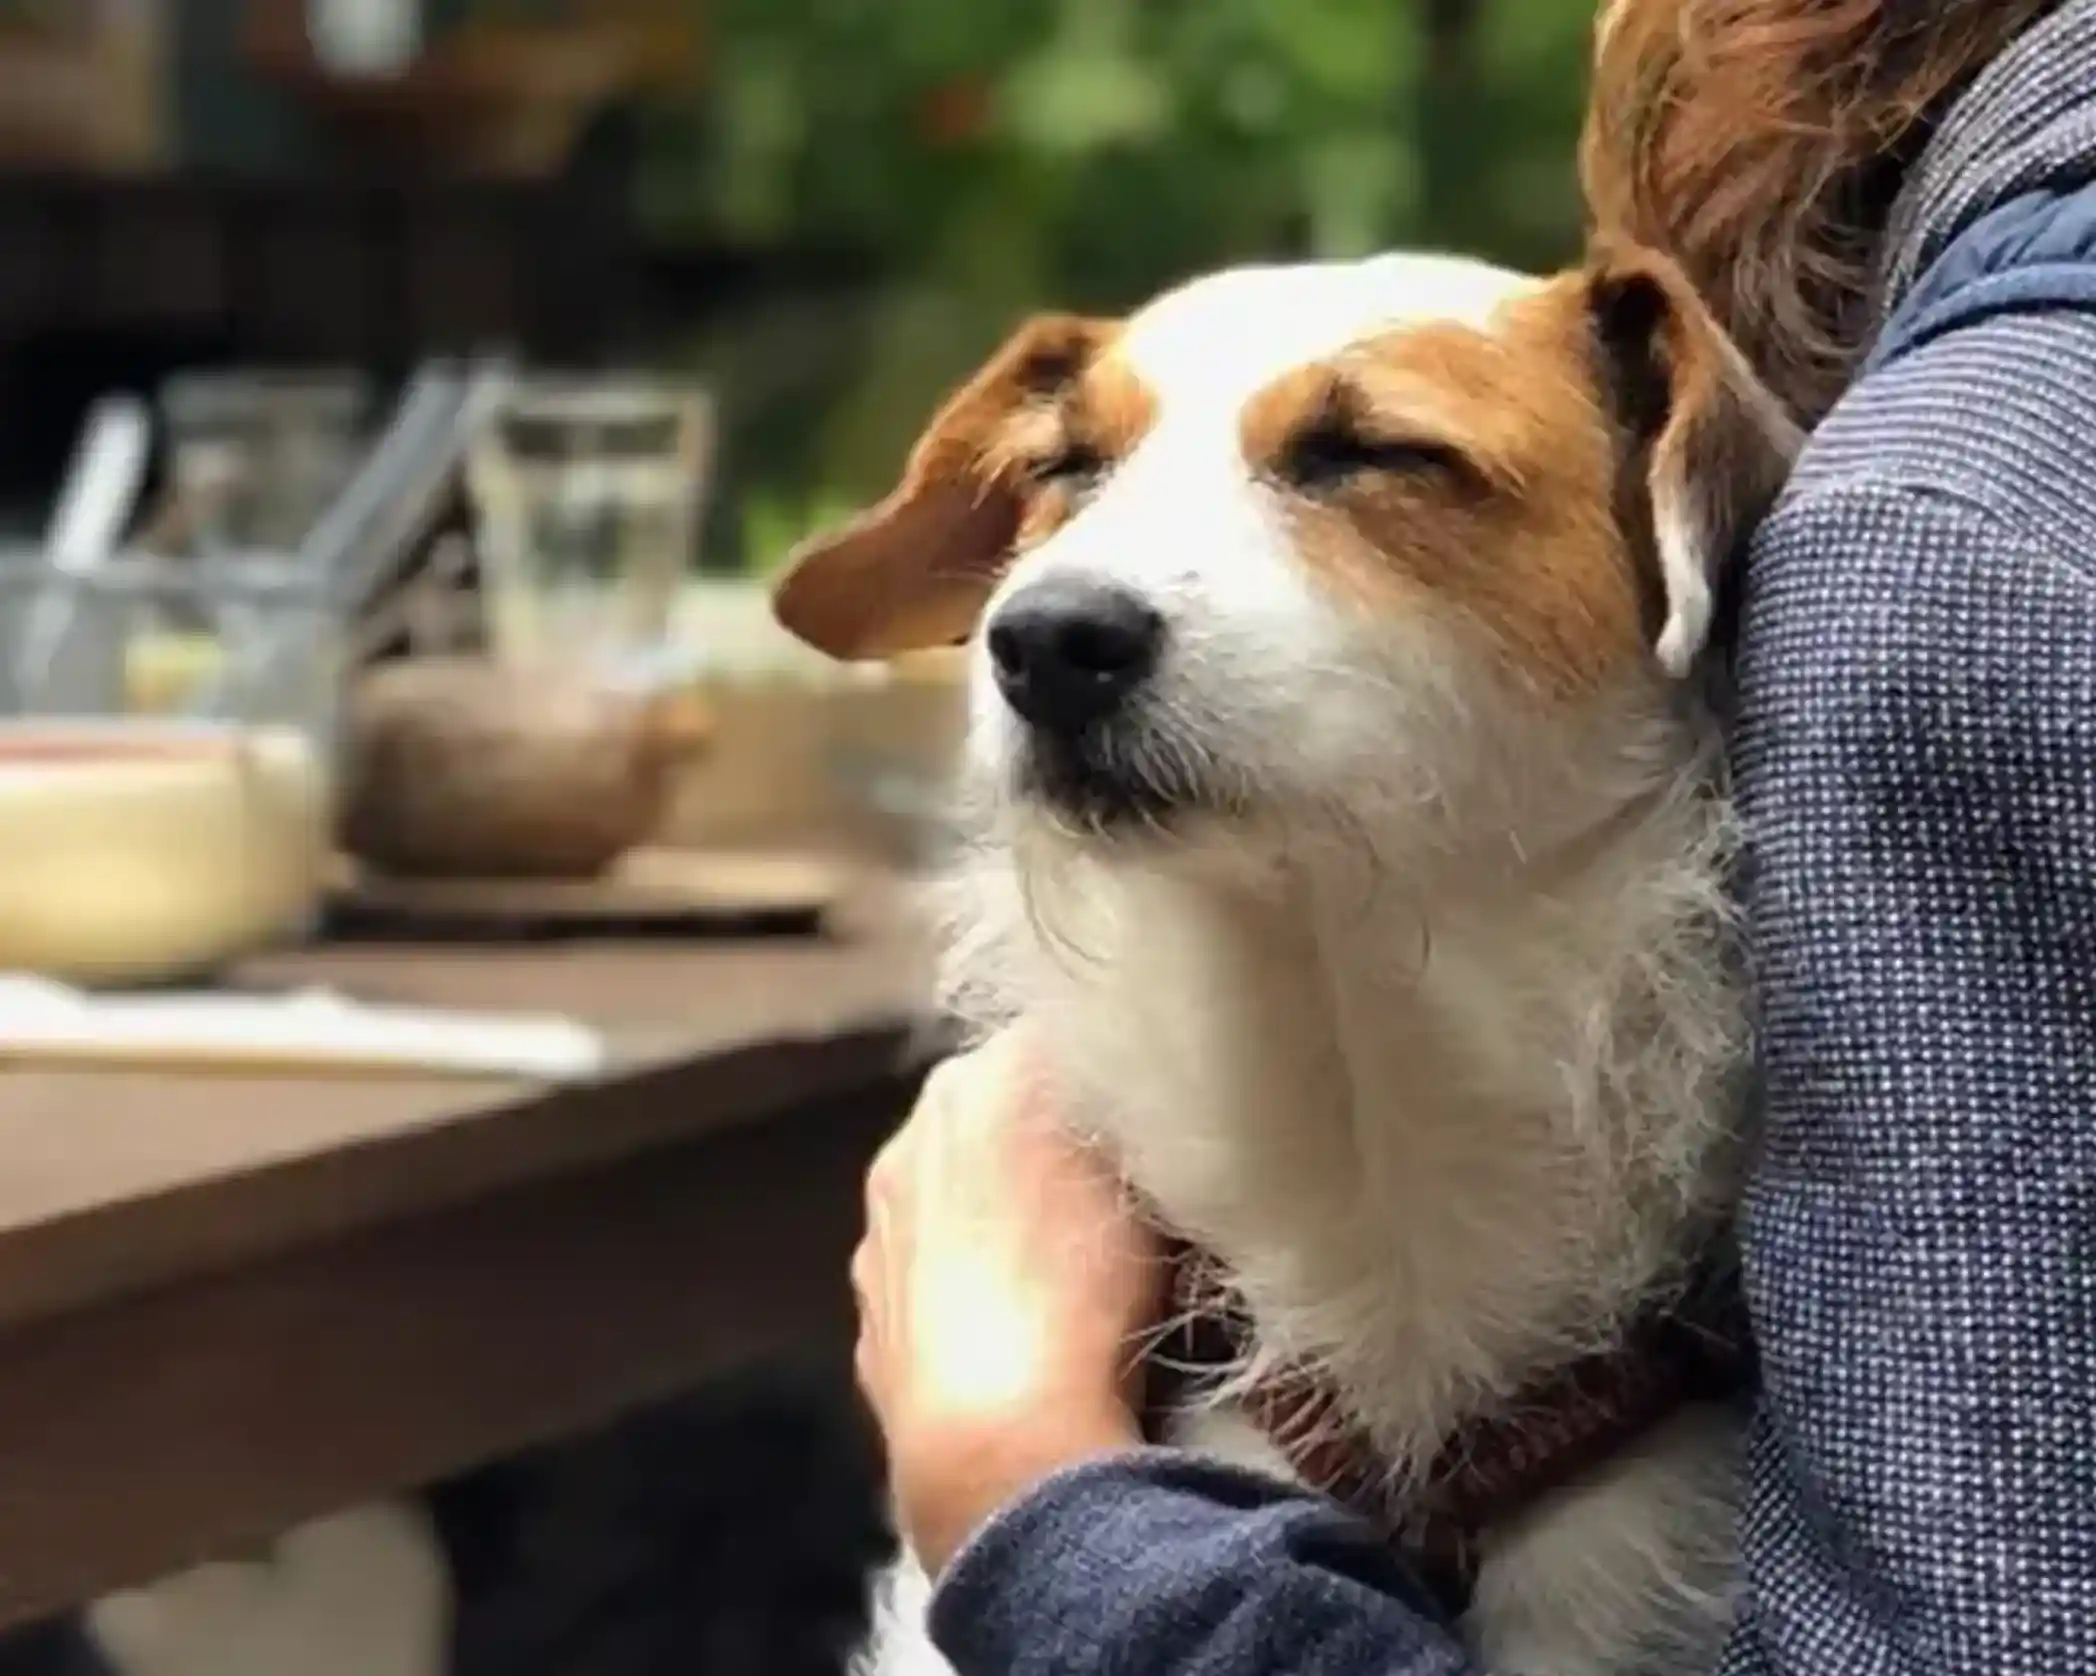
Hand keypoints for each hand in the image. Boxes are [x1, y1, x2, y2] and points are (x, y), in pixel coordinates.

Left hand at [852, 1028, 1163, 1573]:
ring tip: (1071, 1278)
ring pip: (958, 1195)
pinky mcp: (870, 1309)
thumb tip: (1140, 1098)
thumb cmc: (1088, 1289)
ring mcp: (880, 1225)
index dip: (1114, 1074)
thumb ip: (1135, 1117)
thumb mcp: (1151, 1176)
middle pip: (999, 1113)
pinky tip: (1021, 1332)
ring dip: (1004, 1216)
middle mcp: (913, 1134)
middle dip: (1050, 1143)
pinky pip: (936, 1275)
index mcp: (979, 1076)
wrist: (996, 1433)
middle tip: (1120, 1198)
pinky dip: (973, 1287)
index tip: (1153, 1119)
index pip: (1059, 1036)